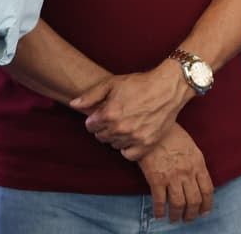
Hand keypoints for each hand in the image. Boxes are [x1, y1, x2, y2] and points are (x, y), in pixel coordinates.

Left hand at [71, 62, 188, 158]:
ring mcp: (135, 138)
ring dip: (114, 138)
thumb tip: (73, 104)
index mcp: (109, 114)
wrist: (166, 89)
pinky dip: (127, 149)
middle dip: (102, 129)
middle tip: (111, 120)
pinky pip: (130, 155)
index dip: (93, 120)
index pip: (90, 126)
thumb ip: (90, 96)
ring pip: (114, 145)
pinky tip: (129, 138)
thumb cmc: (138, 84)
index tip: (99, 115)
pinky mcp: (148, 144)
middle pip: (101, 137)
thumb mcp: (110, 84)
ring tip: (122, 126)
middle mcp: (121, 128)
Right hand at [136, 123, 212, 221]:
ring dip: (177, 215)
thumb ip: (195, 163)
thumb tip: (196, 178)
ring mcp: (172, 176)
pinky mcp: (155, 177)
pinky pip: (160, 200)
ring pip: (179, 203)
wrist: (150, 124)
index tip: (204, 212)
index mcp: (198, 164)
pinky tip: (159, 214)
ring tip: (174, 219)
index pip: (208, 190)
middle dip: (192, 214)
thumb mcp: (189, 146)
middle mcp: (187, 173)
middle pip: (194, 200)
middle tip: (188, 219)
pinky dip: (160, 210)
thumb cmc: (169, 132)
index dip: (207, 204)